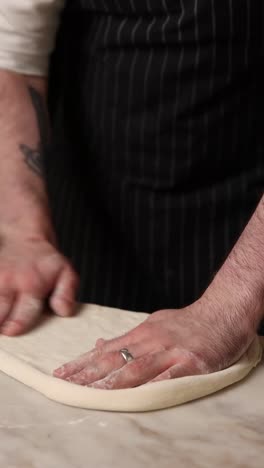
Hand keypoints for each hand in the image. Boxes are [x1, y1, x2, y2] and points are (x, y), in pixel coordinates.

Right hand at [0, 232, 78, 335]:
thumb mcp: (65, 273)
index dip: (15, 325)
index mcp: (31, 285)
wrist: (25, 238)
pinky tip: (2, 304)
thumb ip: (66, 293)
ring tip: (2, 317)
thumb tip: (63, 311)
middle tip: (4, 327)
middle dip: (0, 324)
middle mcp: (8, 282)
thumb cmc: (44, 262)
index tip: (12, 330)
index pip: (21, 313)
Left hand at [53, 296, 255, 388]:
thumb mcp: (154, 323)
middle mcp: (151, 341)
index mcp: (142, 333)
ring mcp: (170, 352)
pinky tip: (134, 396)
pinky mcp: (190, 363)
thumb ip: (128, 338)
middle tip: (65, 383)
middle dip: (87, 373)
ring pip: (135, 369)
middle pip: (114, 359)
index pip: (106, 350)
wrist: (222, 313)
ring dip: (110, 382)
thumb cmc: (188, 322)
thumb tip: (100, 345)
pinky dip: (148, 387)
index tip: (63, 373)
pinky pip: (167, 378)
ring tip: (90, 393)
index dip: (83, 362)